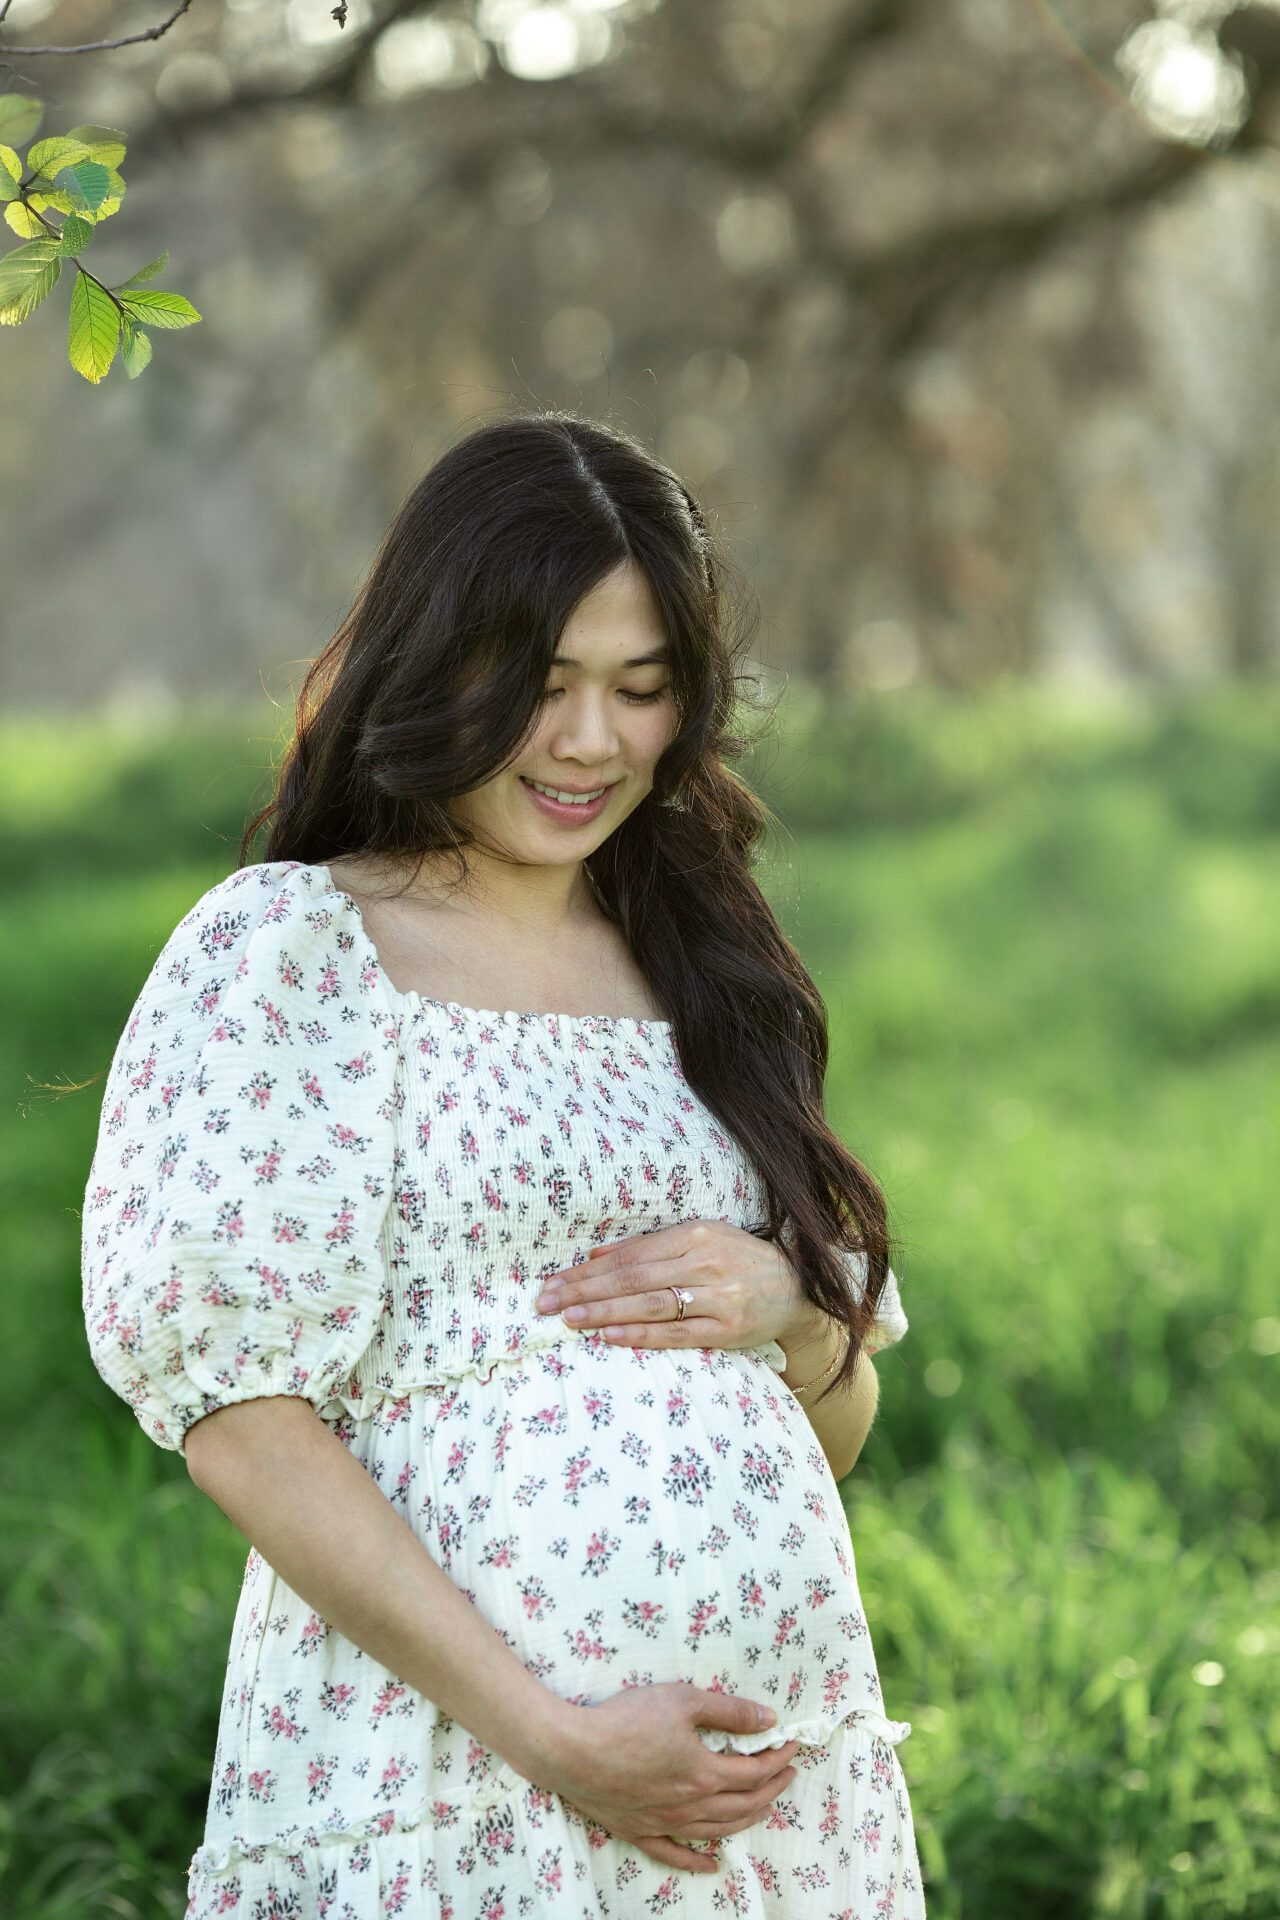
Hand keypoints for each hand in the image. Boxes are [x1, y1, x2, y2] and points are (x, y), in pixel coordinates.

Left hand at [534, 1219, 822, 1352]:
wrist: (798, 1287)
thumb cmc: (739, 1260)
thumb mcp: (700, 1238)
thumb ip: (650, 1247)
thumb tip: (595, 1255)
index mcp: (695, 1234)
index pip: (629, 1254)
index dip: (588, 1269)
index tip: (554, 1281)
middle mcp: (704, 1262)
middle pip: (632, 1278)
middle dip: (584, 1291)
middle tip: (546, 1303)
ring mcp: (717, 1297)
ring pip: (649, 1304)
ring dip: (604, 1312)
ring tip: (569, 1319)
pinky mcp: (728, 1328)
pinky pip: (675, 1334)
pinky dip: (639, 1334)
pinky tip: (609, 1335)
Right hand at [535, 1683, 799, 1872]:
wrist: (572, 1750)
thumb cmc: (627, 1719)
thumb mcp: (682, 1700)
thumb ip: (728, 1711)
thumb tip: (768, 1718)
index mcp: (704, 1773)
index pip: (754, 1771)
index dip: (778, 1759)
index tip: (791, 1745)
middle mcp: (691, 1806)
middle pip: (743, 1804)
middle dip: (771, 1788)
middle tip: (787, 1774)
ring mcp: (665, 1824)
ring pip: (717, 1831)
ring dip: (747, 1819)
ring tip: (764, 1807)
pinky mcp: (640, 1833)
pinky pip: (676, 1855)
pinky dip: (699, 1862)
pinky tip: (713, 1863)